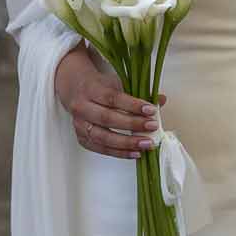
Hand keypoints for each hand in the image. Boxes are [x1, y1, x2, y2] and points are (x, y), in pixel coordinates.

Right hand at [55, 44, 163, 160]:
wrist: (74, 88)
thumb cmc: (99, 85)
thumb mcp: (116, 82)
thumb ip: (137, 92)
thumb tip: (161, 100)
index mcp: (90, 89)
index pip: (112, 98)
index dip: (132, 105)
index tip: (151, 110)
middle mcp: (81, 107)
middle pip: (107, 118)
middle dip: (132, 124)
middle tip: (152, 127)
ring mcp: (79, 124)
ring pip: (103, 137)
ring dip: (127, 143)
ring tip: (146, 145)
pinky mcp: (81, 137)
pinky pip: (100, 148)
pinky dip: (118, 153)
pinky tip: (134, 153)